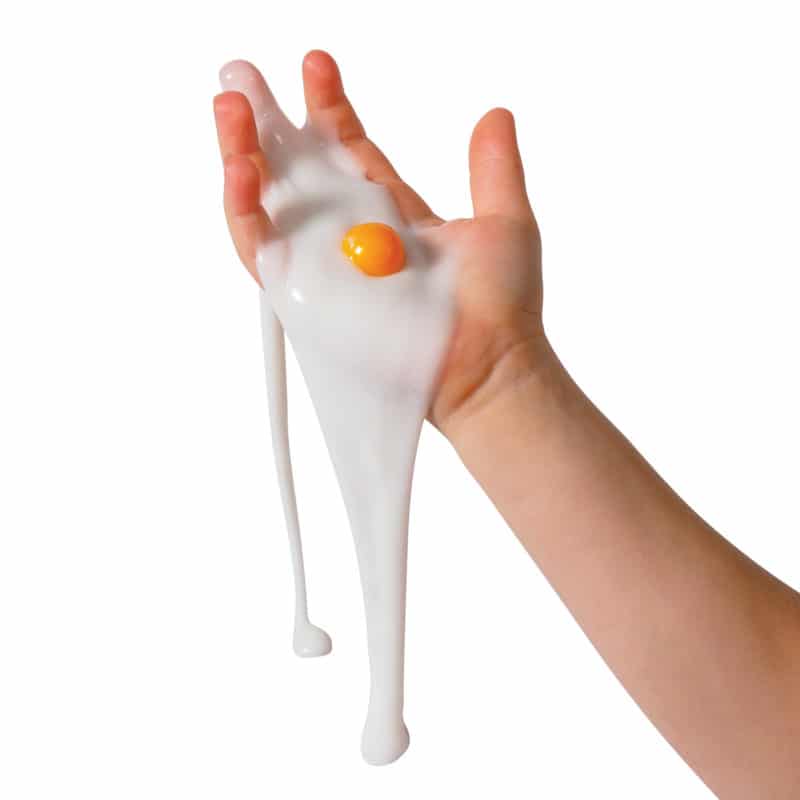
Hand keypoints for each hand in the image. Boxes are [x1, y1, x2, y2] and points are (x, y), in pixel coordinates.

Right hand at [213, 50, 548, 435]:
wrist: (485, 365)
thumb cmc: (499, 308)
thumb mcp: (504, 221)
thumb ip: (493, 168)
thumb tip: (495, 116)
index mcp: (391, 216)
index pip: (348, 153)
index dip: (329, 108)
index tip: (317, 64)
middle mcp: (351, 239)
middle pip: (298, 172)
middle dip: (269, 122)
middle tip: (246, 75)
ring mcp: (324, 266)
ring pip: (268, 205)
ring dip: (242, 153)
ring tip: (230, 104)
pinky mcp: (304, 296)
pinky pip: (259, 251)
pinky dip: (242, 211)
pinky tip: (240, 169)